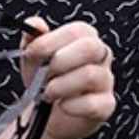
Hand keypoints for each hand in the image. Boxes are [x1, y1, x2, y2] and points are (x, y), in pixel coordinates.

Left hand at [19, 19, 115, 138]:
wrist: (47, 113)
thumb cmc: (44, 80)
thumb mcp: (33, 57)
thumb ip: (32, 38)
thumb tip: (34, 24)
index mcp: (85, 38)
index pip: (77, 30)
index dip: (50, 41)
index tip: (32, 53)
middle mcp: (101, 56)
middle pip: (91, 47)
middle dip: (60, 61)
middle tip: (43, 75)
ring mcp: (106, 81)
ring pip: (90, 75)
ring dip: (61, 86)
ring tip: (47, 93)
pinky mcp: (106, 105)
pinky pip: (93, 104)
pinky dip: (71, 106)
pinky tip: (62, 106)